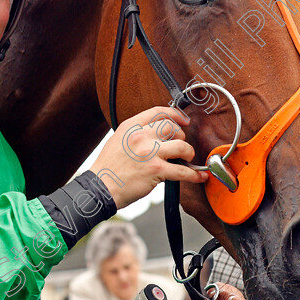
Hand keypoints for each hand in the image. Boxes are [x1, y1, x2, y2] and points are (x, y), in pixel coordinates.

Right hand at [91, 106, 208, 207]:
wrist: (100, 187)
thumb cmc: (109, 167)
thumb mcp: (119, 140)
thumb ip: (137, 133)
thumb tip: (159, 132)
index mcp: (131, 126)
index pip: (158, 112)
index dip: (176, 114)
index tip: (183, 120)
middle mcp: (141, 136)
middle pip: (173, 127)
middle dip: (181, 136)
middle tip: (180, 145)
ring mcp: (149, 152)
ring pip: (182, 146)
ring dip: (188, 153)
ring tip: (186, 158)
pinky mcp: (157, 170)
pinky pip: (183, 171)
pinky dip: (195, 174)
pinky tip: (199, 176)